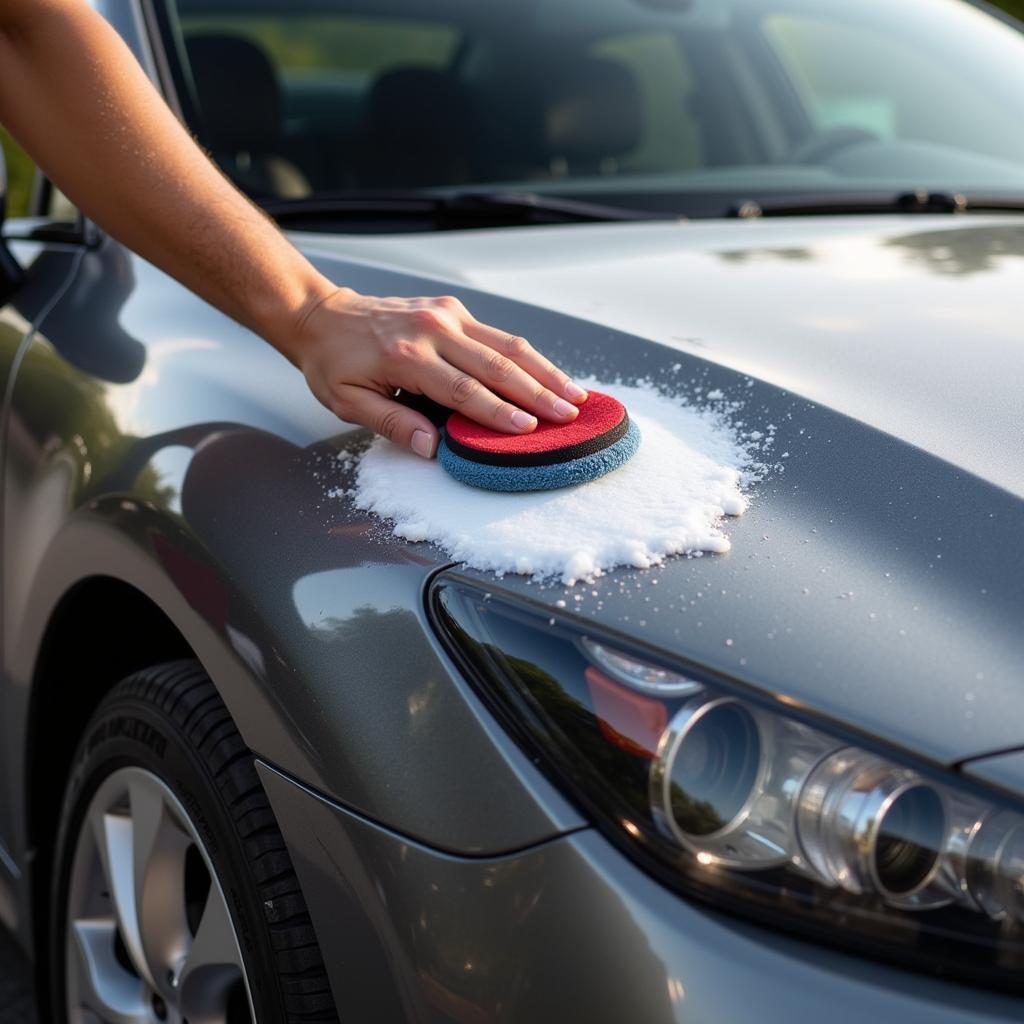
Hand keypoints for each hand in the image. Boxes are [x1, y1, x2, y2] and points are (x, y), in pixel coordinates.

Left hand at [291, 288, 588, 457]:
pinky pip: (497, 335)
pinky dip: (527, 357)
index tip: (529, 429)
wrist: (323, 316)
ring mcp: (445, 316)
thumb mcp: (349, 402)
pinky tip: (550, 374)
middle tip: (569, 414)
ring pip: (506, 345)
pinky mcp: (451, 310)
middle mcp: (432, 330)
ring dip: (544, 371)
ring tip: (576, 394)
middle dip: (538, 392)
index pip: (463, 389)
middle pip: (496, 365)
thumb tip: (433, 447)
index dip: (499, 412)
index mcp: (406, 357)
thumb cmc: (334, 364)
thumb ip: (392, 424)